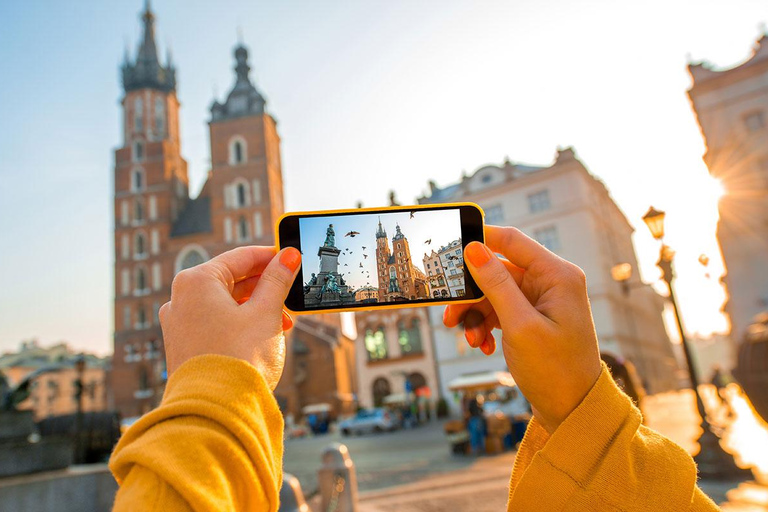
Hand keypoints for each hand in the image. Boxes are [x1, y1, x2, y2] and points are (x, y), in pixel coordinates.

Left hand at [159, 246, 300, 389]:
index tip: (292, 259)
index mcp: (196, 281)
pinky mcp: (185, 346)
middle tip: (291, 293)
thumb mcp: (266, 313)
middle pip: (231, 280)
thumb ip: (278, 280)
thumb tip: (288, 256)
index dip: (271, 257)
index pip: (240, 257)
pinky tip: (263, 335)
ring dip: (256, 307)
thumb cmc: (238, 358)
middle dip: (265, 286)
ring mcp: (180, 324)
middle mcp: (181, 299)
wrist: (216, 411)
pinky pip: (216, 323)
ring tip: (283, 322)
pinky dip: (240, 323)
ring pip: (225, 303)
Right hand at [444, 226, 601, 432]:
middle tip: (450, 315)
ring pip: (493, 293)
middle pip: (497, 271)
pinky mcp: (532, 318)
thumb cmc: (556, 370)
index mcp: (557, 275)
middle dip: (471, 294)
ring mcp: (542, 301)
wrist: (573, 411)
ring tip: (472, 339)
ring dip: (476, 315)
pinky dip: (486, 325)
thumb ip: (496, 284)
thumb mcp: (520, 325)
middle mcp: (551, 282)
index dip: (479, 239)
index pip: (511, 241)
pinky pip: (500, 310)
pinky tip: (485, 345)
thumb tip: (474, 249)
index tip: (447, 246)